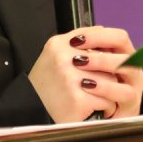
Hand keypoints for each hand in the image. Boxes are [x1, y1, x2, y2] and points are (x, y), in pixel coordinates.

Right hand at [28, 25, 142, 121]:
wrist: (32, 111)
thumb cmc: (47, 85)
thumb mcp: (54, 55)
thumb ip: (77, 42)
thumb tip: (103, 30)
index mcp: (58, 44)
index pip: (96, 36)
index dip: (106, 51)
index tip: (108, 61)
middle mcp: (63, 58)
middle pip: (106, 61)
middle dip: (108, 74)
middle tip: (102, 85)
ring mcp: (71, 79)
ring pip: (111, 80)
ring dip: (109, 92)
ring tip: (98, 98)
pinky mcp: (78, 99)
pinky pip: (108, 100)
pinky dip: (107, 108)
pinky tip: (97, 109)